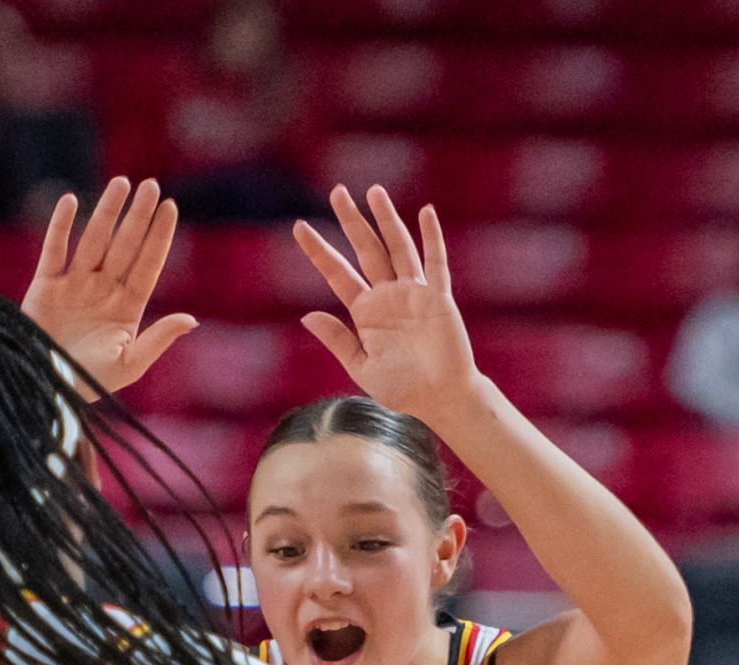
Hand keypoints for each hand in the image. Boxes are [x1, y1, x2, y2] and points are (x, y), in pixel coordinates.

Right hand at [20, 177, 197, 395]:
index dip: (158, 237)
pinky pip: (54, 250)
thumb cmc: (90, 383)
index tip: (170, 207)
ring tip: (122, 184)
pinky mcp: (45, 286)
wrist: (46, 391)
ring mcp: (74, 285)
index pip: (147, 264)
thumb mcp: (130, 364)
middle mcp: (102, 290)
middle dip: (137, 217)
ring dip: (107, 212)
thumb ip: (159, 339)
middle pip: (124, 246)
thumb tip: (192, 319)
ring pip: (94, 241)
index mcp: (126, 307)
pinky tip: (71, 201)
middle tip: (151, 185)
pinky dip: (60, 226)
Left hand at [291, 185, 481, 426]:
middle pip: (366, 250)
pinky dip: (432, 237)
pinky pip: (435, 263)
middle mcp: (387, 295)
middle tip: (336, 191)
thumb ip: (337, 340)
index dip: (318, 250)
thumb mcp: (361, 367)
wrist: (439, 399)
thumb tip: (306, 315)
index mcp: (365, 312)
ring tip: (374, 191)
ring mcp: (414, 293)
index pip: (337, 273)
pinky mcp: (438, 298)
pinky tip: (425, 212)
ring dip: (386, 219)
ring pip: (398, 248)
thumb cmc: (402, 388)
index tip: (299, 227)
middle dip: (351, 221)